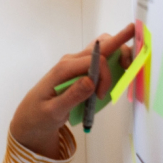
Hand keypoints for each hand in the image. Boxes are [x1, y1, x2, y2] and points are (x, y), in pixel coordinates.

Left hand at [9, 23, 134, 158]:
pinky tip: (121, 66)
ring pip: (102, 48)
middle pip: (101, 44)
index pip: (95, 61)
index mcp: (64, 68)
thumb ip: (72, 96)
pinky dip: (113, 61)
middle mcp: (71, 61)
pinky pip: (100, 61)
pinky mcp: (81, 71)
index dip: (106, 77)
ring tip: (128, 64)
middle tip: (131, 61)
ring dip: (118, 52)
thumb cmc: (39, 114)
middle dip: (120, 45)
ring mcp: (76, 64)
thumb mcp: (53, 111)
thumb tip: (91, 81)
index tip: (102, 97)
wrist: (31, 118)